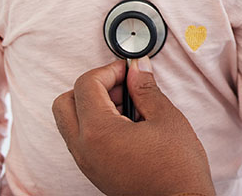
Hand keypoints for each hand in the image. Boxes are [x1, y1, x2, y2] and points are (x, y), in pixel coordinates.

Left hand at [52, 58, 214, 195]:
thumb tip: (136, 69)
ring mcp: (87, 163)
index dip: (109, 70)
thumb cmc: (176, 166)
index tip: (129, 70)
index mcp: (98, 132)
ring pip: (70, 121)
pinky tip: (127, 123)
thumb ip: (145, 88)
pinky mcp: (94, 171)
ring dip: (92, 105)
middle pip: (65, 103)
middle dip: (92, 86)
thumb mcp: (165, 117)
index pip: (86, 85)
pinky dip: (95, 123)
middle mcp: (84, 149)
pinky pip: (81, 139)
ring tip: (128, 105)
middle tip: (121, 86)